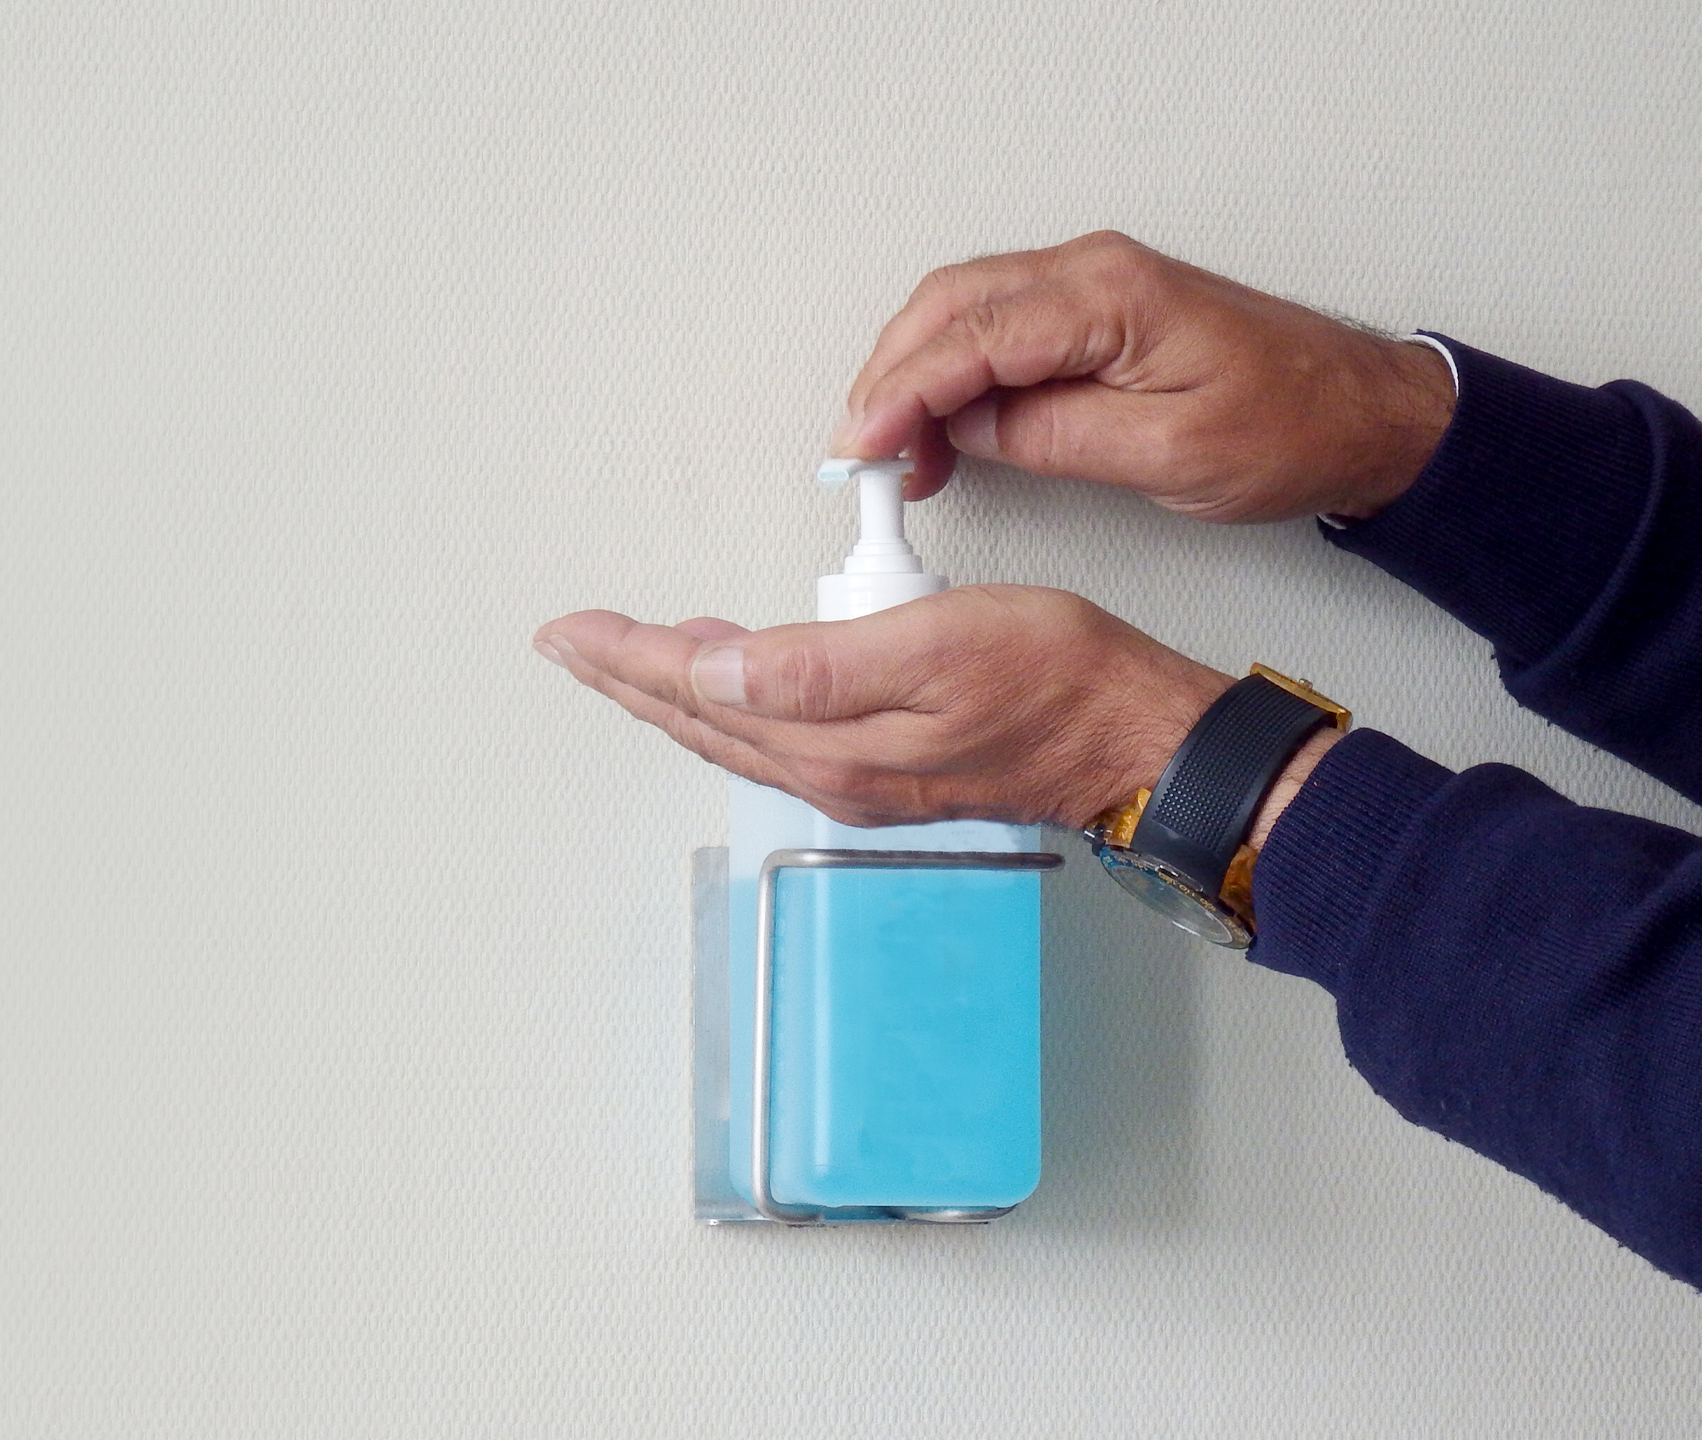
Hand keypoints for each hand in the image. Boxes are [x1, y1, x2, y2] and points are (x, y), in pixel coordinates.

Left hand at [533, 585, 1235, 829]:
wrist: (1133, 742)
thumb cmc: (1057, 681)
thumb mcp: (935, 646)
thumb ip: (816, 665)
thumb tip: (715, 670)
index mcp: (828, 740)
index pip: (695, 689)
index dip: (625, 654)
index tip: (570, 629)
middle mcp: (829, 771)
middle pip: (698, 717)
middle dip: (625, 677)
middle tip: (568, 642)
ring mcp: (855, 777)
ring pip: (731, 729)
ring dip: (669, 691)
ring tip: (623, 657)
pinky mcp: (885, 770)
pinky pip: (773, 736)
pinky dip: (728, 703)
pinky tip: (725, 679)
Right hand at [834, 231, 1455, 523]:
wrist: (1363, 412)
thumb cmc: (1294, 427)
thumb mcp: (1166, 454)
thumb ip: (1054, 437)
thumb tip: (971, 433)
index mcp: (1109, 296)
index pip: (970, 335)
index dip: (900, 393)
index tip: (860, 446)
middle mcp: (1094, 272)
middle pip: (948, 305)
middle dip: (887, 379)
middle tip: (858, 455)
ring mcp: (1093, 286)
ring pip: (963, 312)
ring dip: (914, 378)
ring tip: (896, 456)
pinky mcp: (1097, 313)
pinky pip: (998, 327)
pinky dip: (952, 374)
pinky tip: (943, 431)